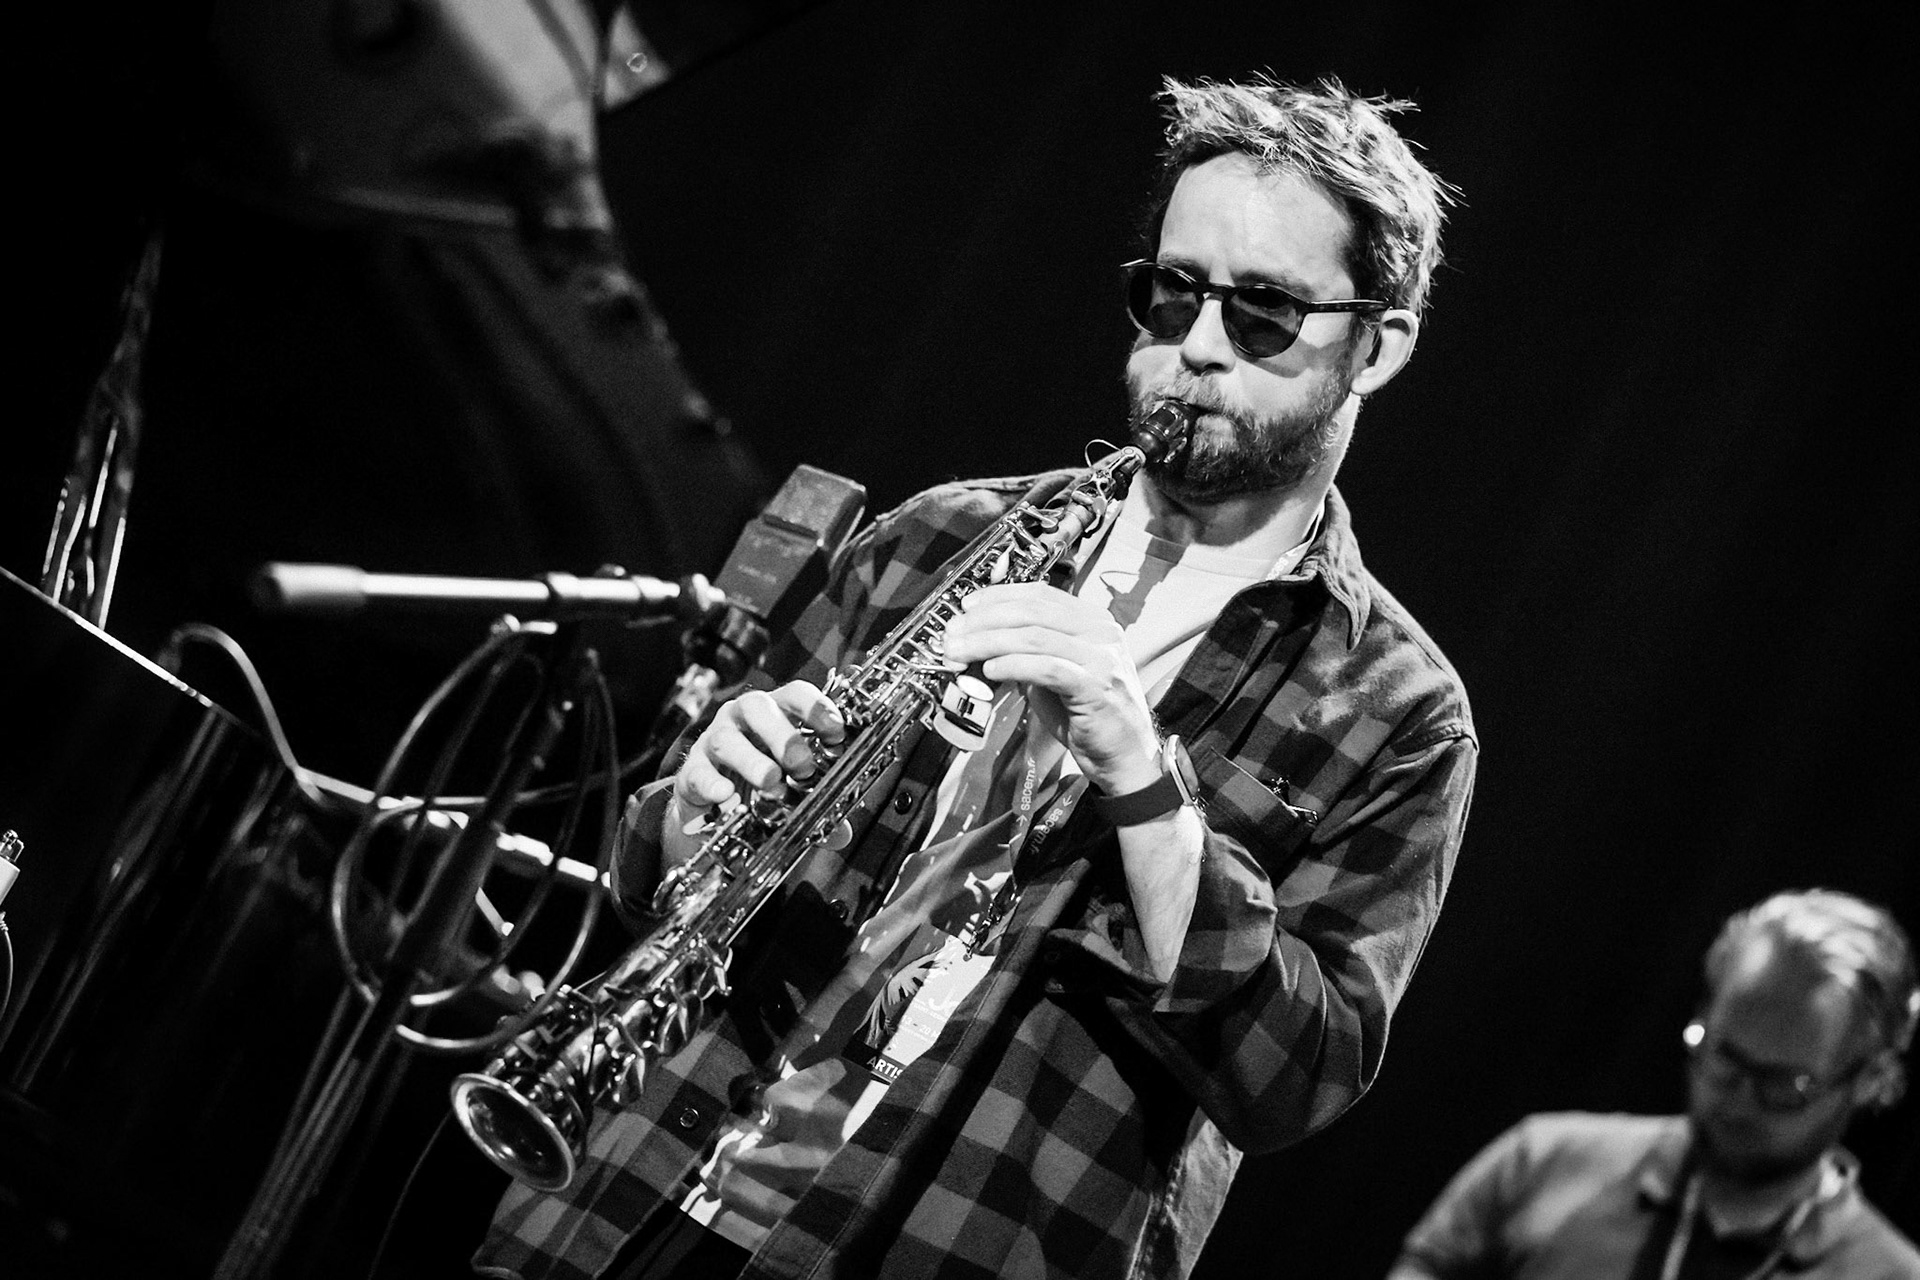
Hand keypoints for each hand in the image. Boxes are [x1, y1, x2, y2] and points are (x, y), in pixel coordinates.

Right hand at [664, 680, 844, 863]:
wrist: (712, 806)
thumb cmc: (761, 783)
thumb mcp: (794, 787)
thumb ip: (819, 804)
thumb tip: (841, 833)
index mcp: (775, 714)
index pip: (795, 694)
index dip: (816, 708)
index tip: (836, 732)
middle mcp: (742, 719)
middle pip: (757, 707)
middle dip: (783, 734)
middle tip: (802, 765)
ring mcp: (714, 741)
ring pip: (726, 738)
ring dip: (752, 760)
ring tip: (772, 783)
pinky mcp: (692, 770)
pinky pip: (698, 772)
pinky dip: (712, 783)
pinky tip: (726, 795)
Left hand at [942, 582, 1160, 795]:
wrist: (1125, 756)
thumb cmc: (1089, 715)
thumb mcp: (1055, 674)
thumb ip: (1027, 654)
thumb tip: (980, 642)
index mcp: (1093, 621)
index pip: (1040, 595)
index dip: (998, 597)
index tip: (967, 607)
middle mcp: (1100, 633)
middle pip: (1032, 612)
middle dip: (984, 620)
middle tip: (953, 633)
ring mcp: (1101, 658)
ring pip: (1034, 636)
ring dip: (987, 642)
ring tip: (959, 652)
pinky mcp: (1096, 687)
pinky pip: (1046, 667)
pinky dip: (1013, 665)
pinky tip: (990, 670)